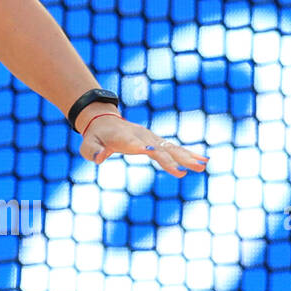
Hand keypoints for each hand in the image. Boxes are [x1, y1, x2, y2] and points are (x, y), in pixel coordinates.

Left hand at [78, 112, 208, 177]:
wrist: (103, 120)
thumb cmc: (95, 136)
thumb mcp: (87, 144)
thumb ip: (92, 151)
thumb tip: (99, 158)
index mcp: (124, 137)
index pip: (135, 144)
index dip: (143, 148)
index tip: (153, 152)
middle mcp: (141, 136)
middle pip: (158, 148)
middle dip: (172, 159)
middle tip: (187, 170)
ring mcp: (150, 138)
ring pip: (170, 147)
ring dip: (186, 157)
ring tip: (202, 166)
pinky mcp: (156, 141)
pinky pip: (173, 148)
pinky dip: (187, 154)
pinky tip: (203, 160)